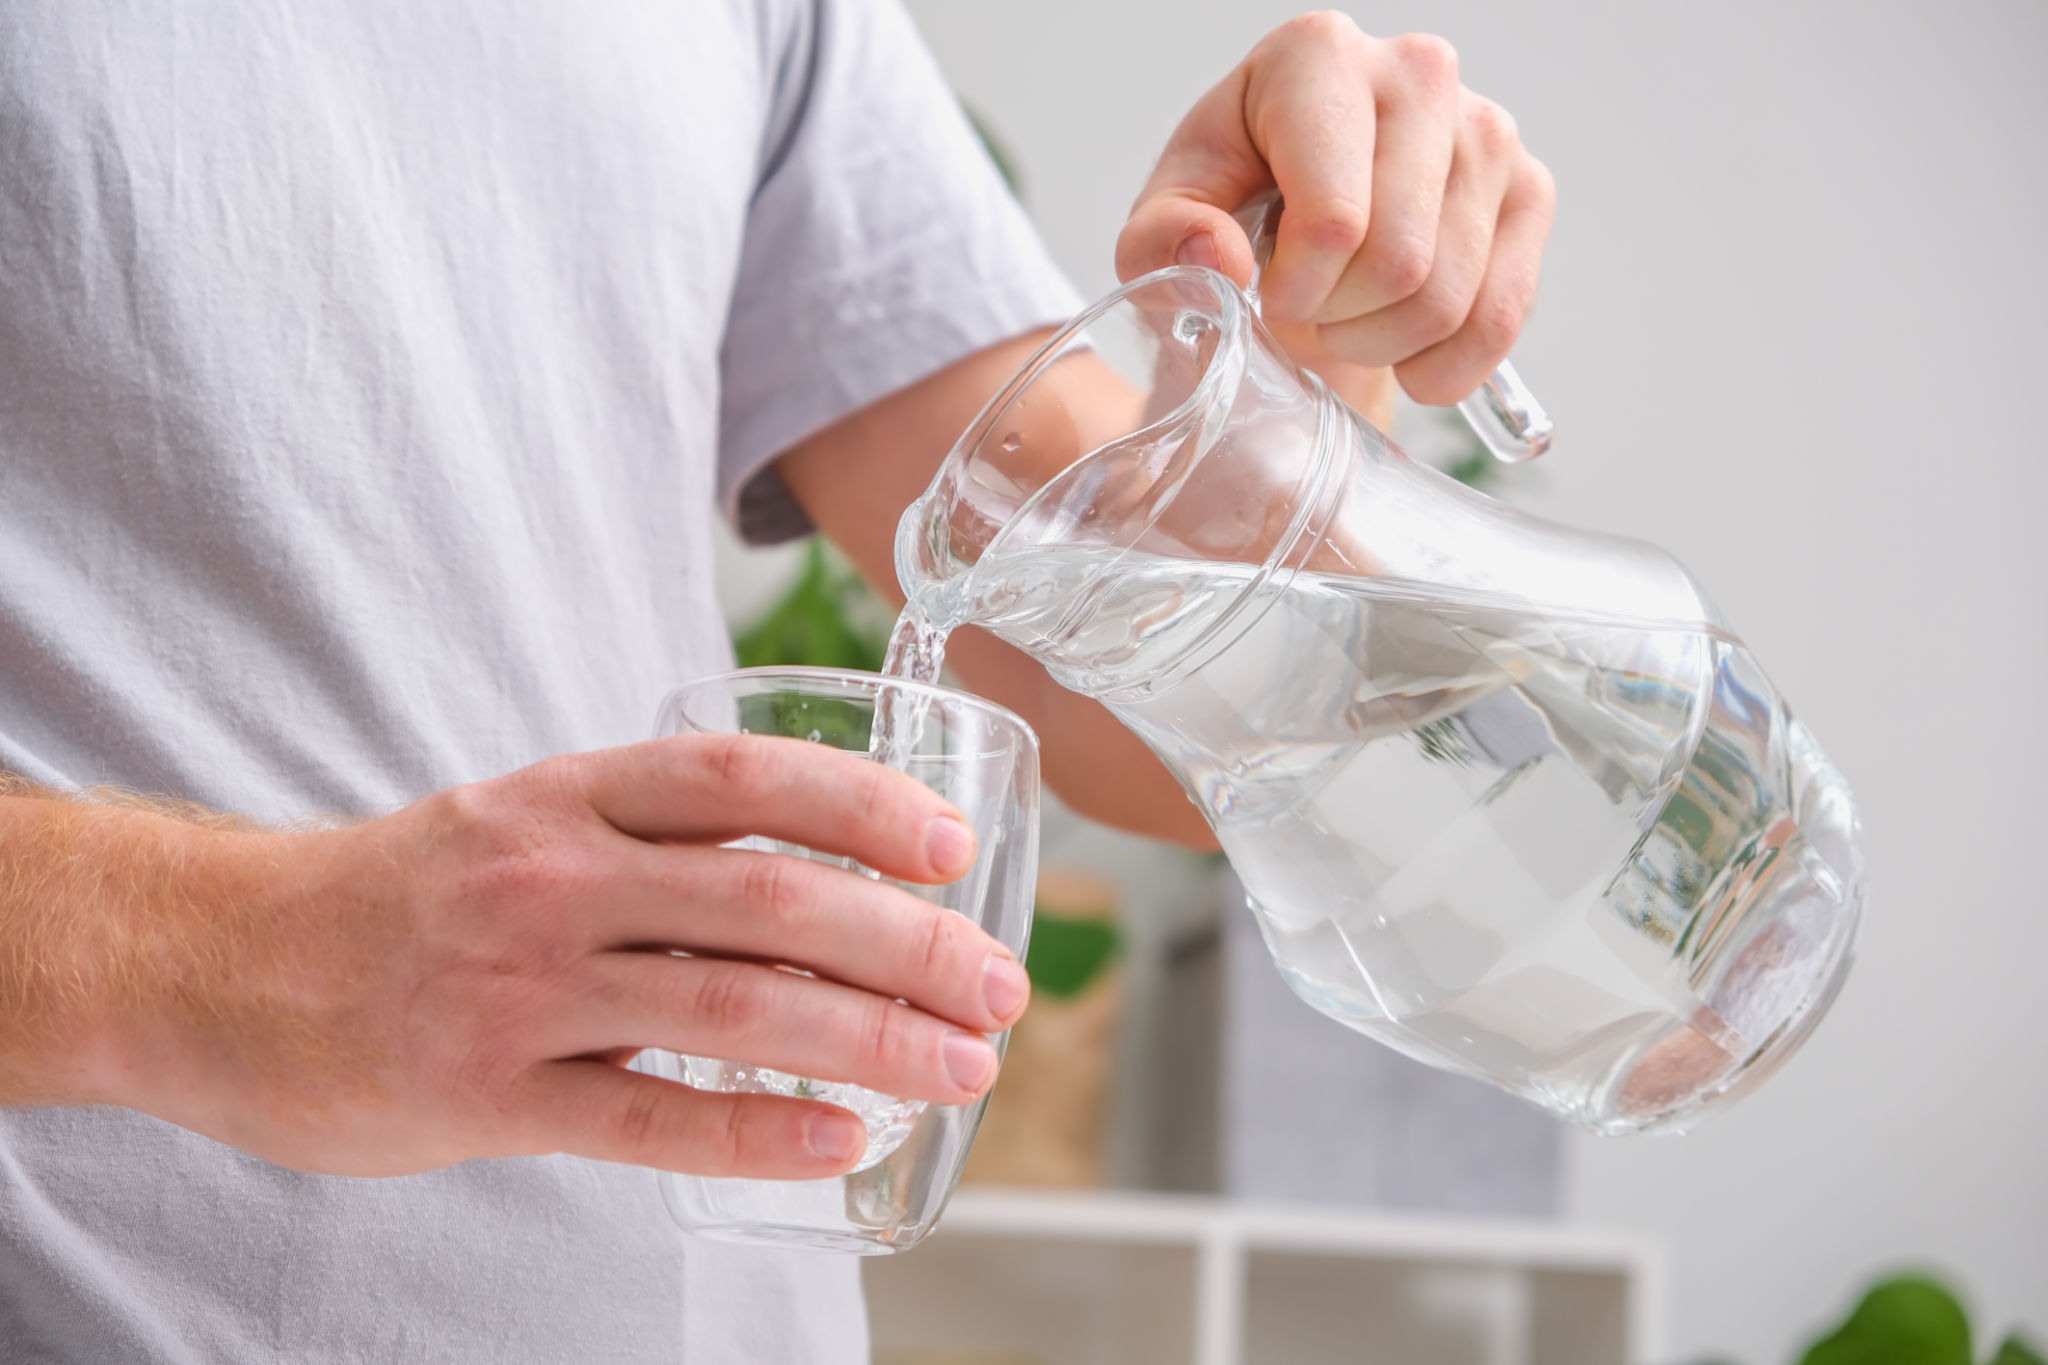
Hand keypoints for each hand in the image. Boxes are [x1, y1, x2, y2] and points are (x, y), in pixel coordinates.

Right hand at [64, 735, 1028, 1177]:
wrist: (219, 962)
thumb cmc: (408, 892)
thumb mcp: (523, 817)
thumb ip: (654, 835)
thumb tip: (821, 873)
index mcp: (568, 792)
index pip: (740, 779)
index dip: (860, 802)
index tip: (952, 844)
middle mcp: (551, 874)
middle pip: (765, 897)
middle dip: (904, 942)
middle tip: (998, 984)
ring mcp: (517, 984)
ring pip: (727, 1005)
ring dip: (867, 1037)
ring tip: (962, 1065)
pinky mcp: (484, 1091)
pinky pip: (643, 1116)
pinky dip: (752, 1127)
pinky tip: (837, 1139)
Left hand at [1116, 13, 1554, 419]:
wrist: (1299, 226)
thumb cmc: (1231, 210)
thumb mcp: (1168, 223)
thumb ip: (1162, 238)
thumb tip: (1218, 255)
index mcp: (1318, 58)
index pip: (1335, 219)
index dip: (1298, 290)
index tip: (1268, 296)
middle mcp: (1419, 73)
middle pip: (1399, 263)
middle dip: (1339, 319)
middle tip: (1306, 310)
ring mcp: (1487, 130)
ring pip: (1448, 299)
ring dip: (1381, 344)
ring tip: (1345, 320)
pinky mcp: (1529, 188)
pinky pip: (1500, 319)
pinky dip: (1444, 365)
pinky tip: (1403, 351)